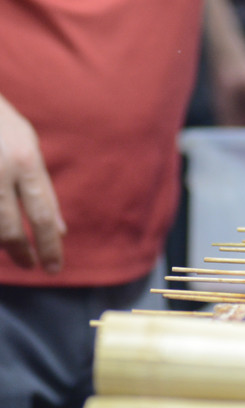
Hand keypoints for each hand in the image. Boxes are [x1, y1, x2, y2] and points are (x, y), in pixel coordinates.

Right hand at [0, 95, 64, 272]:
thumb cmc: (0, 124)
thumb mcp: (29, 147)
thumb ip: (43, 189)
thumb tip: (60, 230)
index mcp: (25, 161)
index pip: (42, 215)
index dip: (49, 246)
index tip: (54, 267)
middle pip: (10, 228)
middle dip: (23, 253)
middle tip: (31, 266)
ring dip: (2, 244)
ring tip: (14, 252)